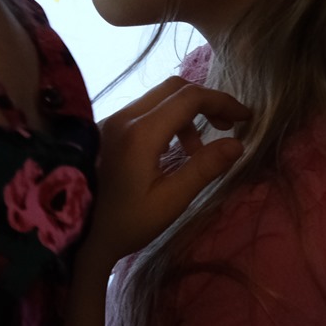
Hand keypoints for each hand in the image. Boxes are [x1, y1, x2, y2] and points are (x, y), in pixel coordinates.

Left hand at [84, 77, 248, 264]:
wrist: (80, 237)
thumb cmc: (126, 223)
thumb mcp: (171, 201)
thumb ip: (204, 168)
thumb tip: (238, 144)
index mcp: (140, 133)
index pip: (190, 98)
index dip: (223, 102)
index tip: (245, 118)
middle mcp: (124, 118)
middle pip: (174, 88)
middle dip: (207, 102)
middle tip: (228, 126)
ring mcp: (112, 121)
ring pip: (158, 98)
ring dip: (187, 113)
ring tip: (198, 148)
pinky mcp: (107, 129)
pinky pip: (144, 111)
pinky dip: (168, 120)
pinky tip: (174, 150)